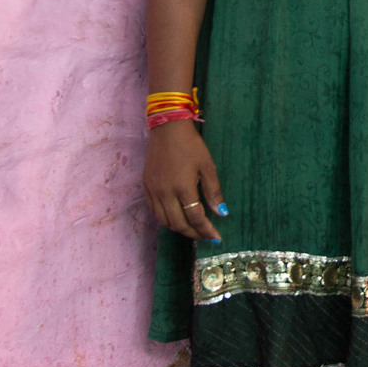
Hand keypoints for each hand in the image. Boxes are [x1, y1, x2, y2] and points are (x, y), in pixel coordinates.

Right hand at [144, 121, 224, 241]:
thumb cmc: (191, 145)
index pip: (195, 218)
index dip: (206, 230)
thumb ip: (213, 192)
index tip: (216, 237)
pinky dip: (165, 219)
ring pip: (164, 221)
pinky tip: (176, 217)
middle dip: (193, 233)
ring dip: (179, 228)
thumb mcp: (207, 166)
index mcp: (182, 188)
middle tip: (205, 235)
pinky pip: (154, 211)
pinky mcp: (146, 187)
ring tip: (192, 228)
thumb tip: (221, 213)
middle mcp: (165, 193)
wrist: (167, 128)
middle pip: (178, 224)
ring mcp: (153, 190)